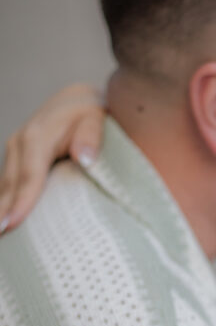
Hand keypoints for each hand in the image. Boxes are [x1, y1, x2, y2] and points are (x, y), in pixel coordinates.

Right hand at [0, 84, 104, 231]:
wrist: (79, 101)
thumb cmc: (92, 114)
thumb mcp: (97, 118)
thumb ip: (92, 136)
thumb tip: (84, 158)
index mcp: (38, 136)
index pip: (29, 176)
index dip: (21, 202)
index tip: (12, 224)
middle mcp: (20, 143)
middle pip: (10, 185)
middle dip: (2, 212)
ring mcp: (15, 151)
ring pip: (4, 186)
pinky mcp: (16, 159)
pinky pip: (8, 185)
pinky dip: (4, 202)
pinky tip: (3, 221)